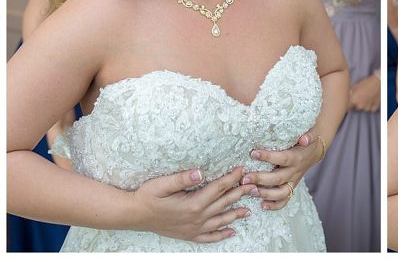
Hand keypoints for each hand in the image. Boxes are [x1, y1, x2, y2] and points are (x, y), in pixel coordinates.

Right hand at [130, 166, 252, 242]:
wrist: (134, 215)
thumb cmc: (147, 196)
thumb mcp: (162, 184)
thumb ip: (182, 178)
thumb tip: (200, 172)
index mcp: (193, 203)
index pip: (219, 188)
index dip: (232, 178)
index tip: (242, 170)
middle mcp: (196, 218)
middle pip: (223, 203)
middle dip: (240, 193)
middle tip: (254, 186)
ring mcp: (193, 228)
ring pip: (220, 221)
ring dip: (235, 214)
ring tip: (249, 210)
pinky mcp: (188, 235)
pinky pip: (209, 237)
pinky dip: (222, 235)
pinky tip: (231, 232)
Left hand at [241, 130, 322, 210]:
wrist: (314, 151)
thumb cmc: (307, 141)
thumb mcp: (311, 134)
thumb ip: (309, 136)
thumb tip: (304, 139)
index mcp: (297, 158)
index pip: (283, 158)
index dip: (268, 157)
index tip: (253, 153)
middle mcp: (295, 172)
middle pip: (278, 178)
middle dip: (260, 179)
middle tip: (244, 178)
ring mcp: (293, 181)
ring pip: (281, 193)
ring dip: (265, 194)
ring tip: (250, 192)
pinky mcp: (291, 187)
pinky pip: (285, 200)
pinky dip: (274, 205)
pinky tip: (262, 205)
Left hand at [348, 75, 379, 111]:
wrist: (378, 83)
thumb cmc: (366, 83)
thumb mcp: (355, 86)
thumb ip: (349, 93)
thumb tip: (346, 96)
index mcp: (353, 100)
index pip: (348, 108)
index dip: (348, 105)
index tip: (350, 102)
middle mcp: (360, 106)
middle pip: (356, 108)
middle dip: (356, 104)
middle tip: (360, 97)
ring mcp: (367, 108)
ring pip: (363, 109)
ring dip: (364, 105)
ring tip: (366, 97)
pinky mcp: (374, 108)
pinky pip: (370, 109)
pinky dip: (370, 106)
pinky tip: (371, 99)